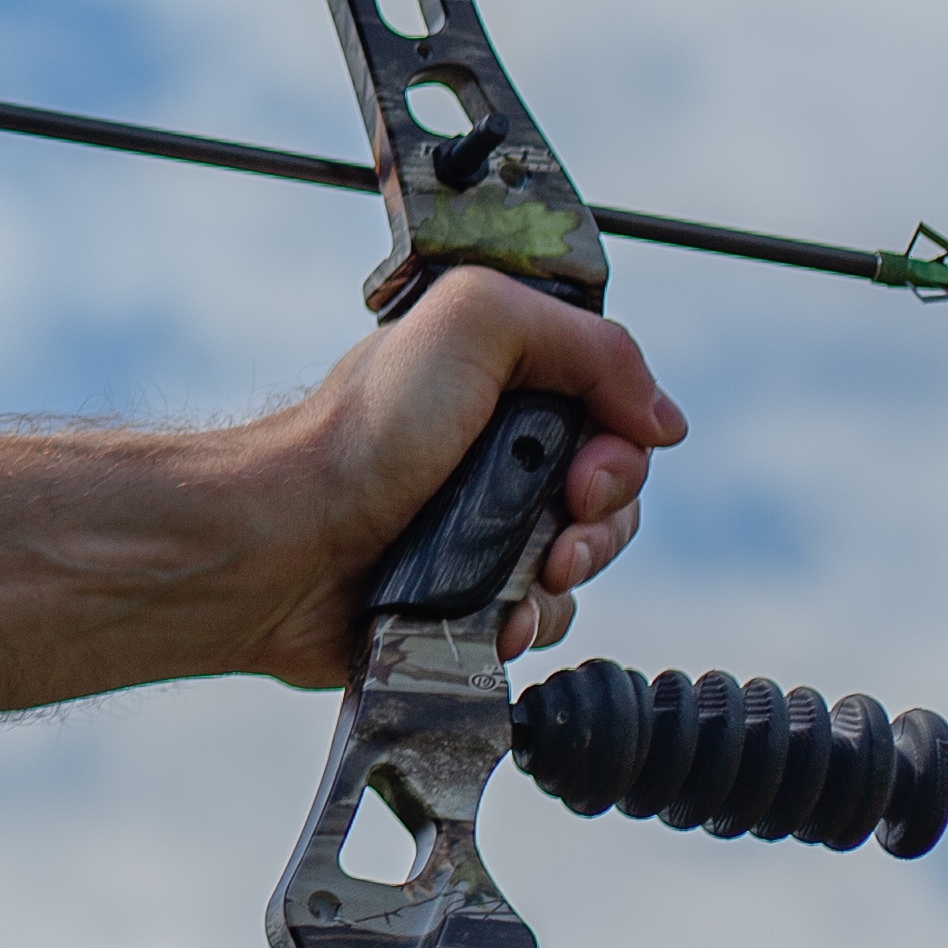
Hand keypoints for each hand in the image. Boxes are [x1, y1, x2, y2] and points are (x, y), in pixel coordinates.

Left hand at [237, 267, 682, 688]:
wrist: (285, 544)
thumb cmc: (360, 434)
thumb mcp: (472, 326)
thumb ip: (584, 342)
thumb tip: (661, 418)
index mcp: (500, 382)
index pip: (612, 417)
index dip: (619, 452)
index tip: (585, 476)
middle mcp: (492, 450)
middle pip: (610, 496)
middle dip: (602, 523)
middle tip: (558, 534)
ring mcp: (480, 526)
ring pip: (582, 562)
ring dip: (568, 577)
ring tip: (521, 579)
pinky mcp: (464, 595)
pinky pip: (539, 618)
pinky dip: (529, 622)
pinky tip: (496, 618)